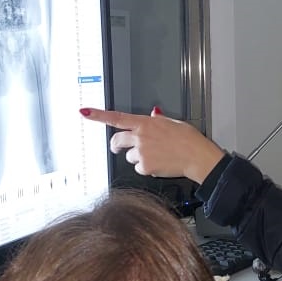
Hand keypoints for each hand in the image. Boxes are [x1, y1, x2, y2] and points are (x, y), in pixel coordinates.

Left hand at [80, 107, 224, 182]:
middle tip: (118, 147)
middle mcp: (140, 136)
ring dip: (138, 157)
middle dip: (116, 144)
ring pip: (129, 156)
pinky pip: (139, 168)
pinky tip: (159, 163)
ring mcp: (141, 152)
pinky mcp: (145, 167)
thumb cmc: (188, 139)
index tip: (84, 112)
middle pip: (117, 140)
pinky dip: (146, 168)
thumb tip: (152, 114)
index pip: (117, 117)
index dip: (98, 115)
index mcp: (145, 122)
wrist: (197, 156)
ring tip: (156, 155)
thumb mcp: (173, 122)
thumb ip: (157, 120)